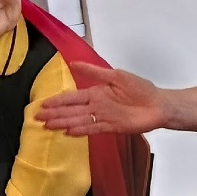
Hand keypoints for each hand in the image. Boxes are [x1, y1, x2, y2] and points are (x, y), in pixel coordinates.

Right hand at [36, 64, 168, 135]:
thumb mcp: (116, 76)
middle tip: (38, 118)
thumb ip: (95, 72)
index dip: (58, 101)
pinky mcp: (113, 127)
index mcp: (97, 93)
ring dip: (64, 123)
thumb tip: (73, 63)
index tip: (43, 104)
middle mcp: (97, 106)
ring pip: (80, 120)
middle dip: (55, 114)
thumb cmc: (140, 88)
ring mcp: (104, 118)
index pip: (73, 97)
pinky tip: (68, 132)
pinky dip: (81, 131)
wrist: (158, 104)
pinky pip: (94, 129)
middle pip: (72, 111)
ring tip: (48, 126)